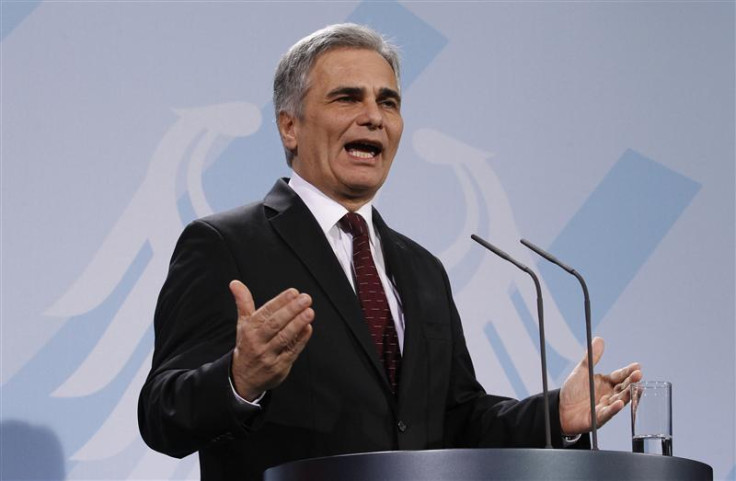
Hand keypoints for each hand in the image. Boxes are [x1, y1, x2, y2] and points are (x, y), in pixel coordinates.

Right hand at [229, 280, 313, 400]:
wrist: (243, 378)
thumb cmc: (248, 344)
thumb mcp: (243, 324)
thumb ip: (243, 302)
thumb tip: (235, 283)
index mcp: (249, 329)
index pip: (265, 312)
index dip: (280, 301)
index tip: (294, 292)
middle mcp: (257, 342)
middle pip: (275, 324)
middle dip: (291, 310)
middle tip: (305, 299)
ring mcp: (267, 355)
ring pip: (284, 338)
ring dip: (298, 324)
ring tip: (310, 311)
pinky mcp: (278, 367)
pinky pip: (291, 352)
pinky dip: (301, 340)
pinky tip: (308, 328)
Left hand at [559, 337, 641, 434]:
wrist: (560, 410)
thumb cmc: (572, 391)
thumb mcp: (581, 371)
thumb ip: (591, 357)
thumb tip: (599, 339)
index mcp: (605, 383)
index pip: (619, 376)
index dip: (628, 371)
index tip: (638, 366)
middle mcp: (608, 395)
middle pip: (623, 387)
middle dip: (631, 381)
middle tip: (639, 375)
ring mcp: (605, 406)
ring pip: (619, 400)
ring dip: (627, 395)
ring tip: (635, 388)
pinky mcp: (598, 418)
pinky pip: (607, 413)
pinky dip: (613, 409)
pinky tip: (619, 404)